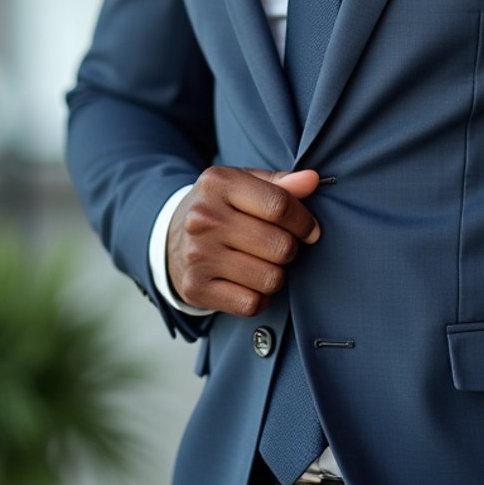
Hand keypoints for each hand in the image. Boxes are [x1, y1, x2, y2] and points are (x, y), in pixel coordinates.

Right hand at [166, 166, 320, 314]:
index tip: (309, 230)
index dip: (304, 221)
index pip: (279, 205)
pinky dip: (259, 298)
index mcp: (218, 183)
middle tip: (279, 246)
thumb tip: (313, 180)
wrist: (170, 238)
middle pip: (280, 245)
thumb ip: (281, 183)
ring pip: (271, 278)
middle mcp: (204, 218)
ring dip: (276, 275)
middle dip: (290, 249)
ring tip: (263, 263)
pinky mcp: (195, 288)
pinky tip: (249, 283)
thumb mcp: (244, 184)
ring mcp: (197, 255)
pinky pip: (252, 304)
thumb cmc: (221, 207)